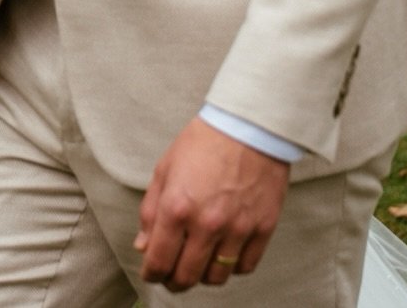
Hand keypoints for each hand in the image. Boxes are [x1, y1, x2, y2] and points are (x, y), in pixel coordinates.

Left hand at [134, 118, 289, 291]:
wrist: (248, 125)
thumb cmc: (203, 142)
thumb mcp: (165, 168)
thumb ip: (150, 211)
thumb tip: (143, 246)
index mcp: (176, 206)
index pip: (159, 261)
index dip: (151, 273)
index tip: (151, 272)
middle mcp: (206, 223)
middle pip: (186, 277)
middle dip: (174, 280)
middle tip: (172, 274)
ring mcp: (237, 228)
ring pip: (216, 277)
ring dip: (203, 275)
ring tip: (199, 260)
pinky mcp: (263, 228)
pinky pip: (245, 267)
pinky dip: (232, 266)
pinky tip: (224, 252)